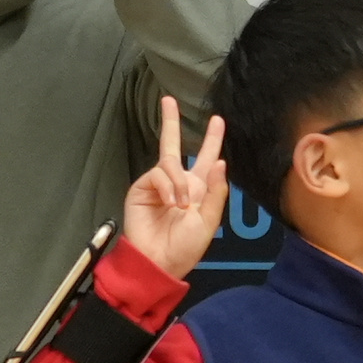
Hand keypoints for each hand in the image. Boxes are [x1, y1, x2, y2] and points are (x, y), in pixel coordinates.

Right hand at [122, 94, 230, 281]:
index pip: (206, 158)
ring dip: (179, 182)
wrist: (159, 262)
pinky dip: (167, 186)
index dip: (212, 139)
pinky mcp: (142, 188)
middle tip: (168, 100)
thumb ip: (216, 191)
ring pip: (169, 161)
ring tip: (181, 205)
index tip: (217, 120)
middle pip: (174, 145)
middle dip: (171, 122)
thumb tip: (220, 160)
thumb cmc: (185, 247)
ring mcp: (158, 184)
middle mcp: (178, 182)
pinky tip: (170, 203)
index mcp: (198, 189)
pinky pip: (157, 174)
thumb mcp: (209, 221)